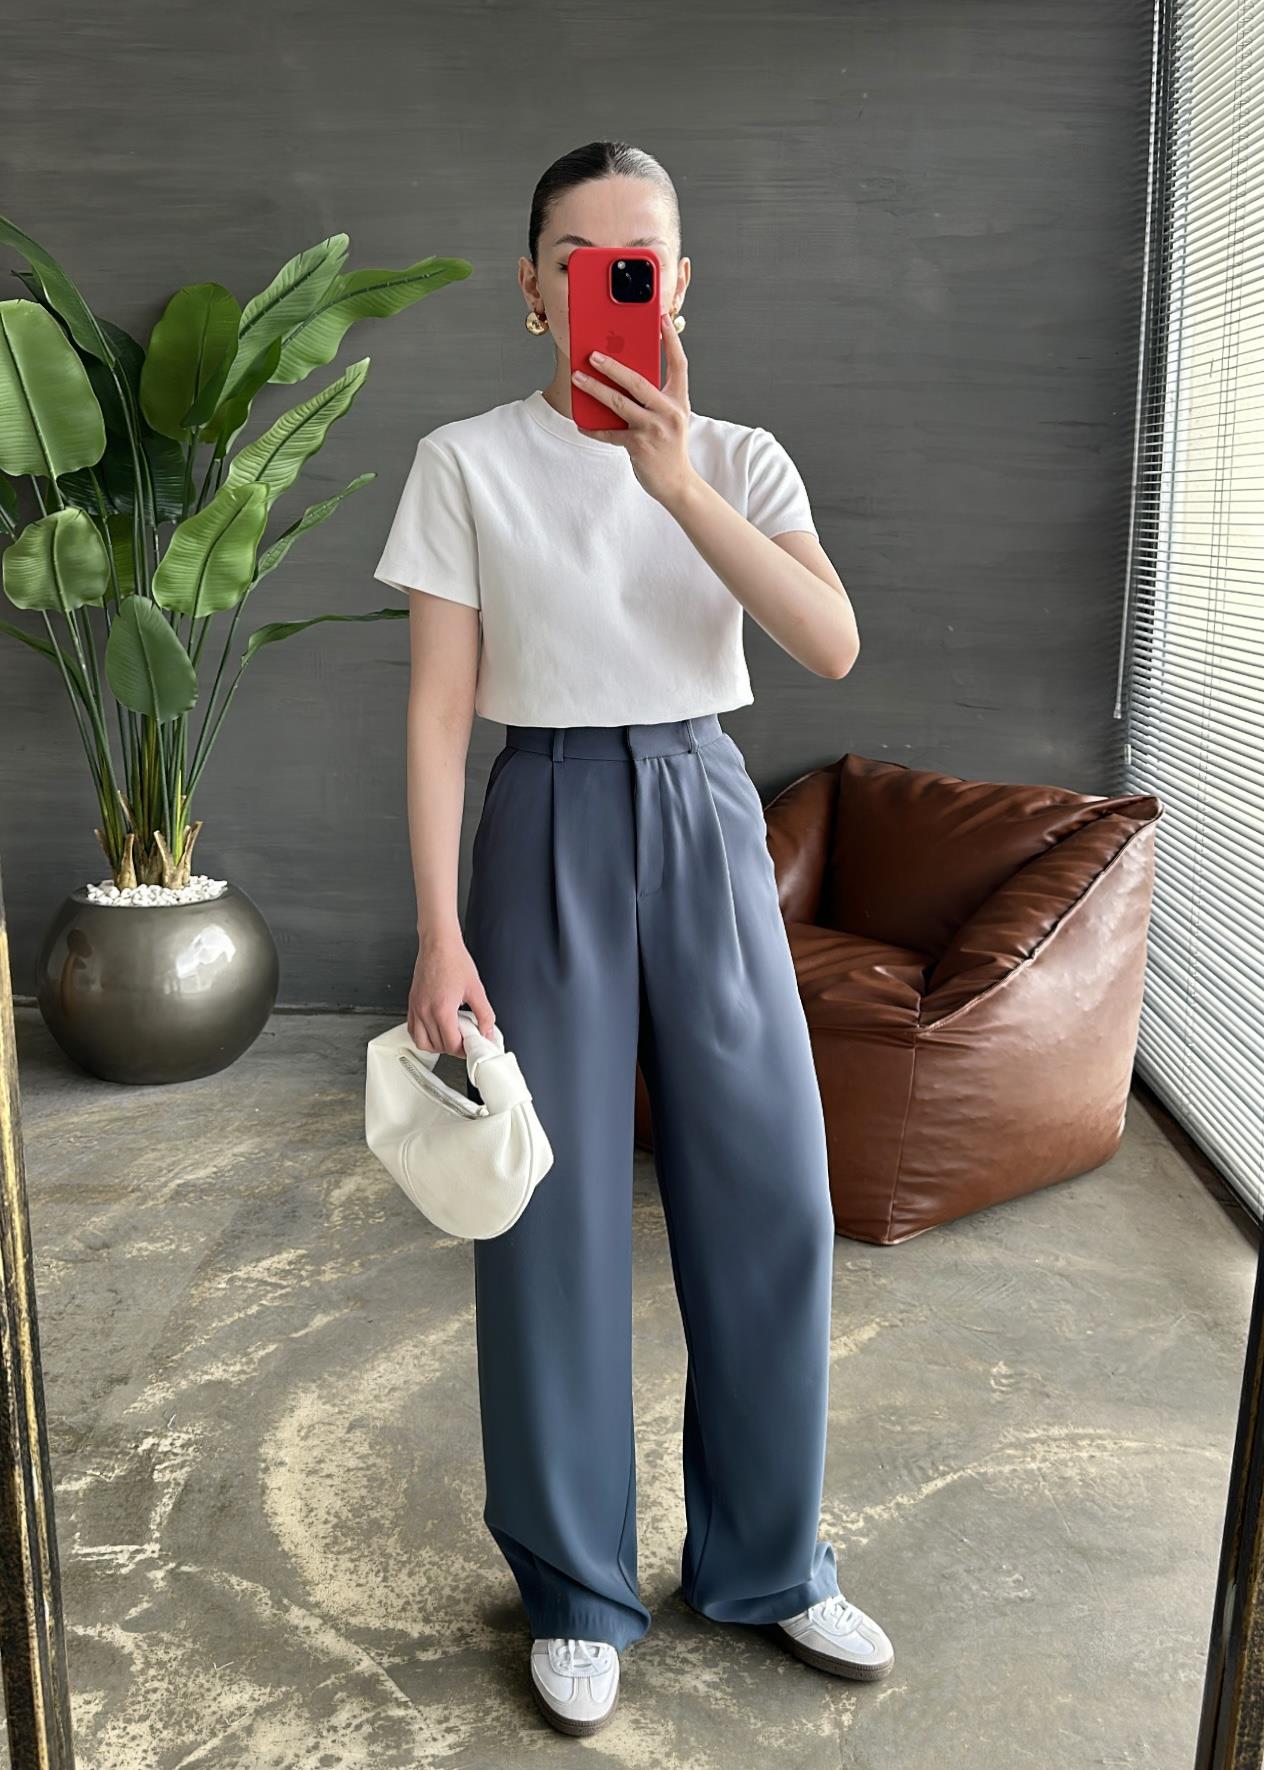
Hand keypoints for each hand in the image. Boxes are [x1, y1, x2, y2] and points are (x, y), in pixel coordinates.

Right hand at [408, 932, 495, 1055]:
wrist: (438, 944)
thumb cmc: (454, 960)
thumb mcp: (476, 989)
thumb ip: (484, 1014)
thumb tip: (487, 1031)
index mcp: (442, 1009)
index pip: (451, 1044)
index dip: (464, 1049)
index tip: (472, 1045)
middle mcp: (425, 1011)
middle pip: (438, 1045)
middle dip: (454, 1047)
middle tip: (465, 1040)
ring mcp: (416, 1008)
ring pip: (422, 1042)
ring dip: (437, 1045)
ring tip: (451, 1036)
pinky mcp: (412, 1004)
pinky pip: (412, 1030)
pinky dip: (423, 1036)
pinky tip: (435, 1030)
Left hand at [570, 310, 698, 509]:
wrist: (677, 483)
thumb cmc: (670, 446)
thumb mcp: (670, 417)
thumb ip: (655, 397)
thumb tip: (625, 376)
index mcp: (679, 400)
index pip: (679, 364)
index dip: (671, 340)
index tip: (662, 318)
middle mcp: (669, 412)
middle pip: (638, 381)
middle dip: (612, 366)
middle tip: (592, 354)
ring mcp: (654, 429)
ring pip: (619, 403)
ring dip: (595, 389)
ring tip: (577, 377)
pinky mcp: (639, 446)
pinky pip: (610, 433)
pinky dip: (593, 428)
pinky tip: (581, 423)